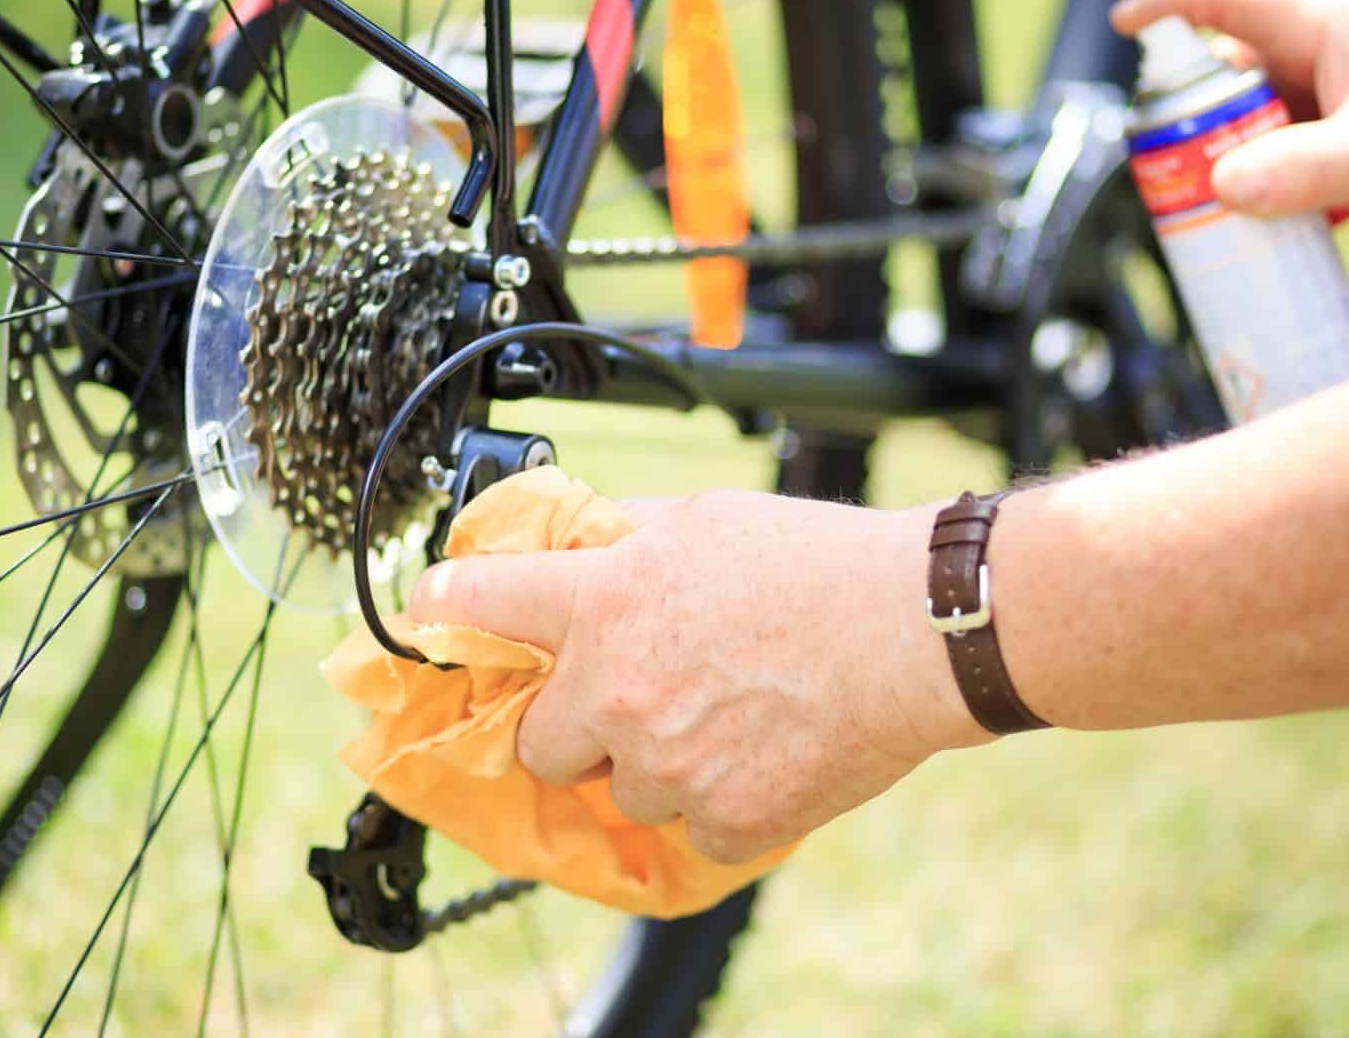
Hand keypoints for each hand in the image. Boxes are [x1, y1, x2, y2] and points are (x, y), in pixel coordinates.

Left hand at [408, 488, 985, 862]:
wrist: (916, 630)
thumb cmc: (819, 562)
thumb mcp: (704, 519)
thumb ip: (626, 538)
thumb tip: (582, 541)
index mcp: (602, 603)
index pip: (482, 603)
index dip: (447, 605)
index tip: (432, 609)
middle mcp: (616, 690)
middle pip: (539, 743)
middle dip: (575, 725)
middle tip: (631, 700)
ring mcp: (667, 765)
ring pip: (625, 789)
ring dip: (657, 764)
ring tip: (729, 717)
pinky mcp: (724, 821)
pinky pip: (692, 828)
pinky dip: (721, 804)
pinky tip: (766, 755)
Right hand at [1111, 0, 1348, 241]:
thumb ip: (1304, 171)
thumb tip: (1221, 187)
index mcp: (1326, 29)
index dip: (1165, 5)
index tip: (1120, 31)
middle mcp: (1322, 53)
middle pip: (1223, 71)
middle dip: (1185, 118)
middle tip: (1168, 172)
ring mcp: (1332, 95)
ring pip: (1245, 117)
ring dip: (1219, 158)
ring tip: (1207, 207)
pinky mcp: (1342, 136)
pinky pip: (1273, 151)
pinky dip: (1254, 182)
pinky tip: (1258, 221)